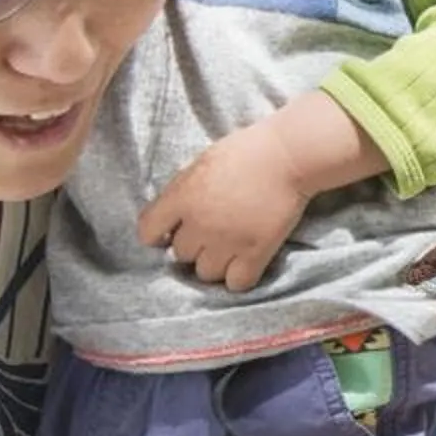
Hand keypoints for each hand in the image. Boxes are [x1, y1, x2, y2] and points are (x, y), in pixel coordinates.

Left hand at [141, 122, 308, 290]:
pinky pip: (236, 283)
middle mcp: (200, 224)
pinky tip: (245, 262)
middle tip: (212, 233)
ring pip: (206, 273)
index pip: (147, 231)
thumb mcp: (201, 163)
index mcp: (182, 197)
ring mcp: (227, 241)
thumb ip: (182, 191)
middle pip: (181, 255)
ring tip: (229, 249)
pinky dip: (239, 277)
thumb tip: (171, 217)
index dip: (157, 235)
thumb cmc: (246, 152)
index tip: (168, 233)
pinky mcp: (256, 252)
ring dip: (215, 264)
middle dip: (194, 246)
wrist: (288, 155)